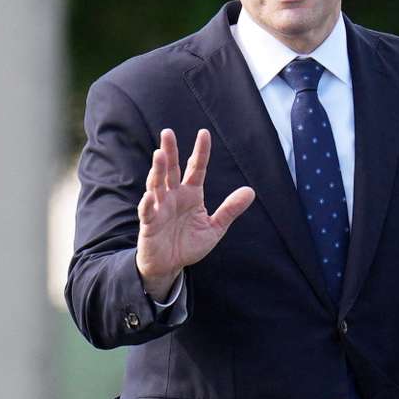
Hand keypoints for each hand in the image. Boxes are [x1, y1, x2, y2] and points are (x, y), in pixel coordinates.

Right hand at [136, 128, 254, 299]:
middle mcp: (174, 196)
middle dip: (170, 151)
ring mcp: (159, 208)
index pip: (196, 168)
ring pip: (157, 185)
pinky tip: (149, 195)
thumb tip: (250, 191)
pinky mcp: (149, 224)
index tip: (204, 133)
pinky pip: (147, 212)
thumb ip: (230, 209)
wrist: (170, 266)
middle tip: (167, 132)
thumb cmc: (189, 244)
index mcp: (191, 194)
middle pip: (171, 170)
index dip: (200, 152)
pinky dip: (147, 204)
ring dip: (157, 170)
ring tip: (159, 155)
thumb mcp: (215, 228)